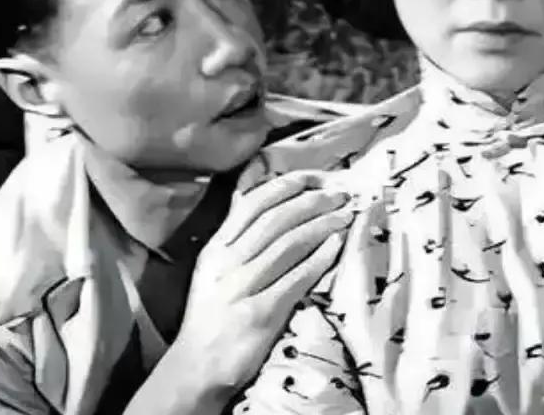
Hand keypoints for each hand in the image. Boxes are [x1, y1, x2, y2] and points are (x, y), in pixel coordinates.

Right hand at [171, 171, 353, 397]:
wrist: (197, 367)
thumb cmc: (211, 313)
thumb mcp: (213, 264)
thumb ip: (235, 227)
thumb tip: (254, 185)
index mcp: (217, 248)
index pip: (253, 203)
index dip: (287, 185)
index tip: (316, 177)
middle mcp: (228, 262)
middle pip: (275, 220)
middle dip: (312, 201)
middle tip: (340, 194)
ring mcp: (243, 287)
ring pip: (288, 244)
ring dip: (322, 225)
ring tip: (345, 215)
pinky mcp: (261, 313)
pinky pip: (295, 278)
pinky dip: (318, 259)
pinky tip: (336, 246)